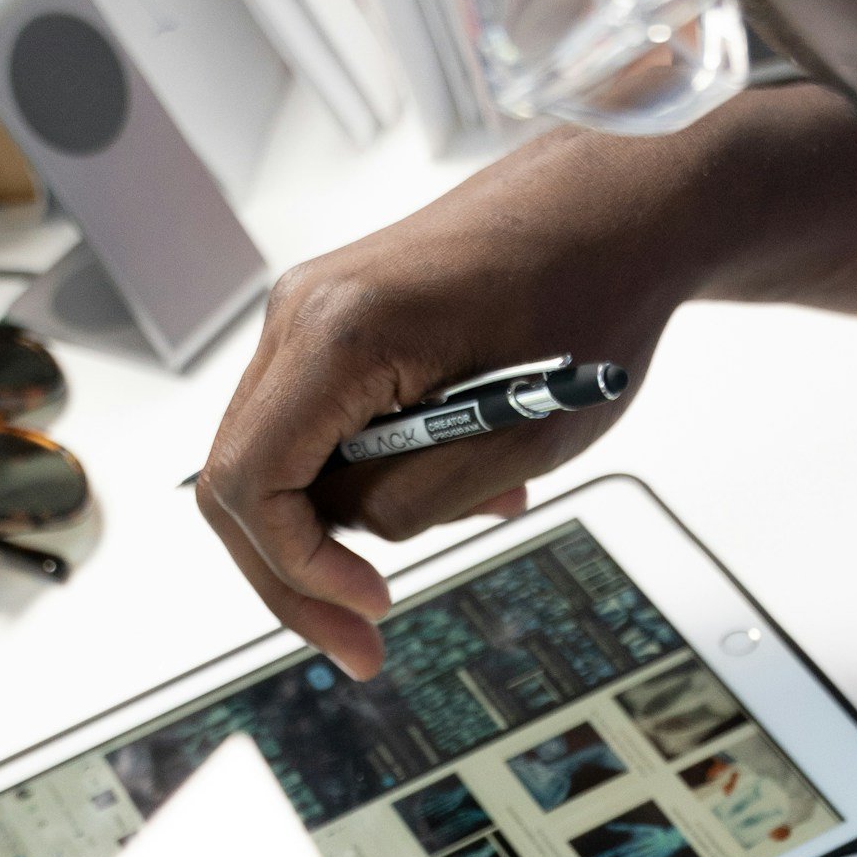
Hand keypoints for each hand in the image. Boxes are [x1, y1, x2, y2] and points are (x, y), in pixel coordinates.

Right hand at [195, 126, 725, 678]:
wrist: (616, 208)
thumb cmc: (588, 303)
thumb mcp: (518, 441)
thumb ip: (416, 503)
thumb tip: (357, 537)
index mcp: (338, 332)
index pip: (250, 483)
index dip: (297, 569)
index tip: (370, 610)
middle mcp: (303, 313)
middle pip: (239, 481)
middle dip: (296, 577)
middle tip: (362, 648)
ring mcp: (313, 314)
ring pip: (277, 463)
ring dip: (347, 528)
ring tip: (474, 516)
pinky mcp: (340, 326)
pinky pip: (321, 429)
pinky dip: (371, 481)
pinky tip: (460, 486)